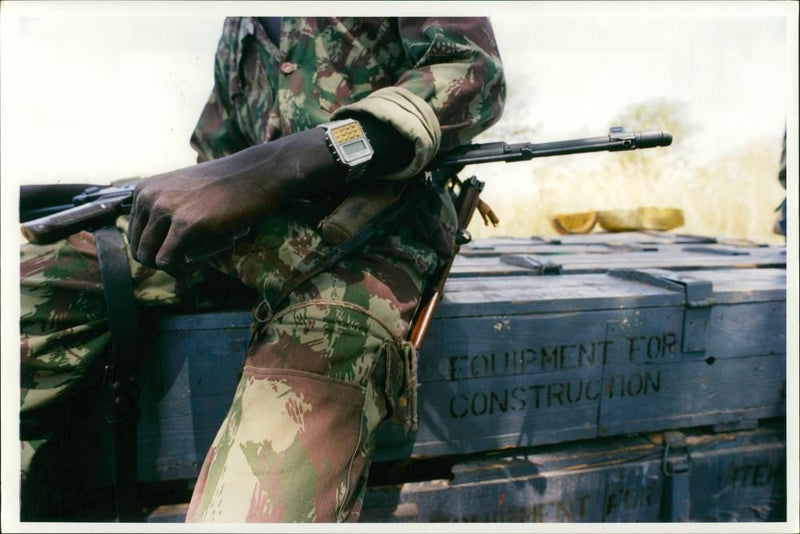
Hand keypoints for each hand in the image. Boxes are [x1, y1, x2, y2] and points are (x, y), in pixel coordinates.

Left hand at [128, 128, 341, 274]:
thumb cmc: (227, 183)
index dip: (155, 249)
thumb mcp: (184, 189)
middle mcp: (149, 197)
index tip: (178, 251)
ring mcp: (166, 210)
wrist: (258, 174)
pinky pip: (168, 261)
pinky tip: (196, 265)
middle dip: (161, 261)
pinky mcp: (186, 226)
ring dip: (171, 267)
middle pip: (139, 249)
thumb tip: (158, 243)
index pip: (134, 233)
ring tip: (193, 263)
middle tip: (187, 262)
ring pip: (149, 258)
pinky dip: (179, 271)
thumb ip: (167, 208)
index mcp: (145, 189)